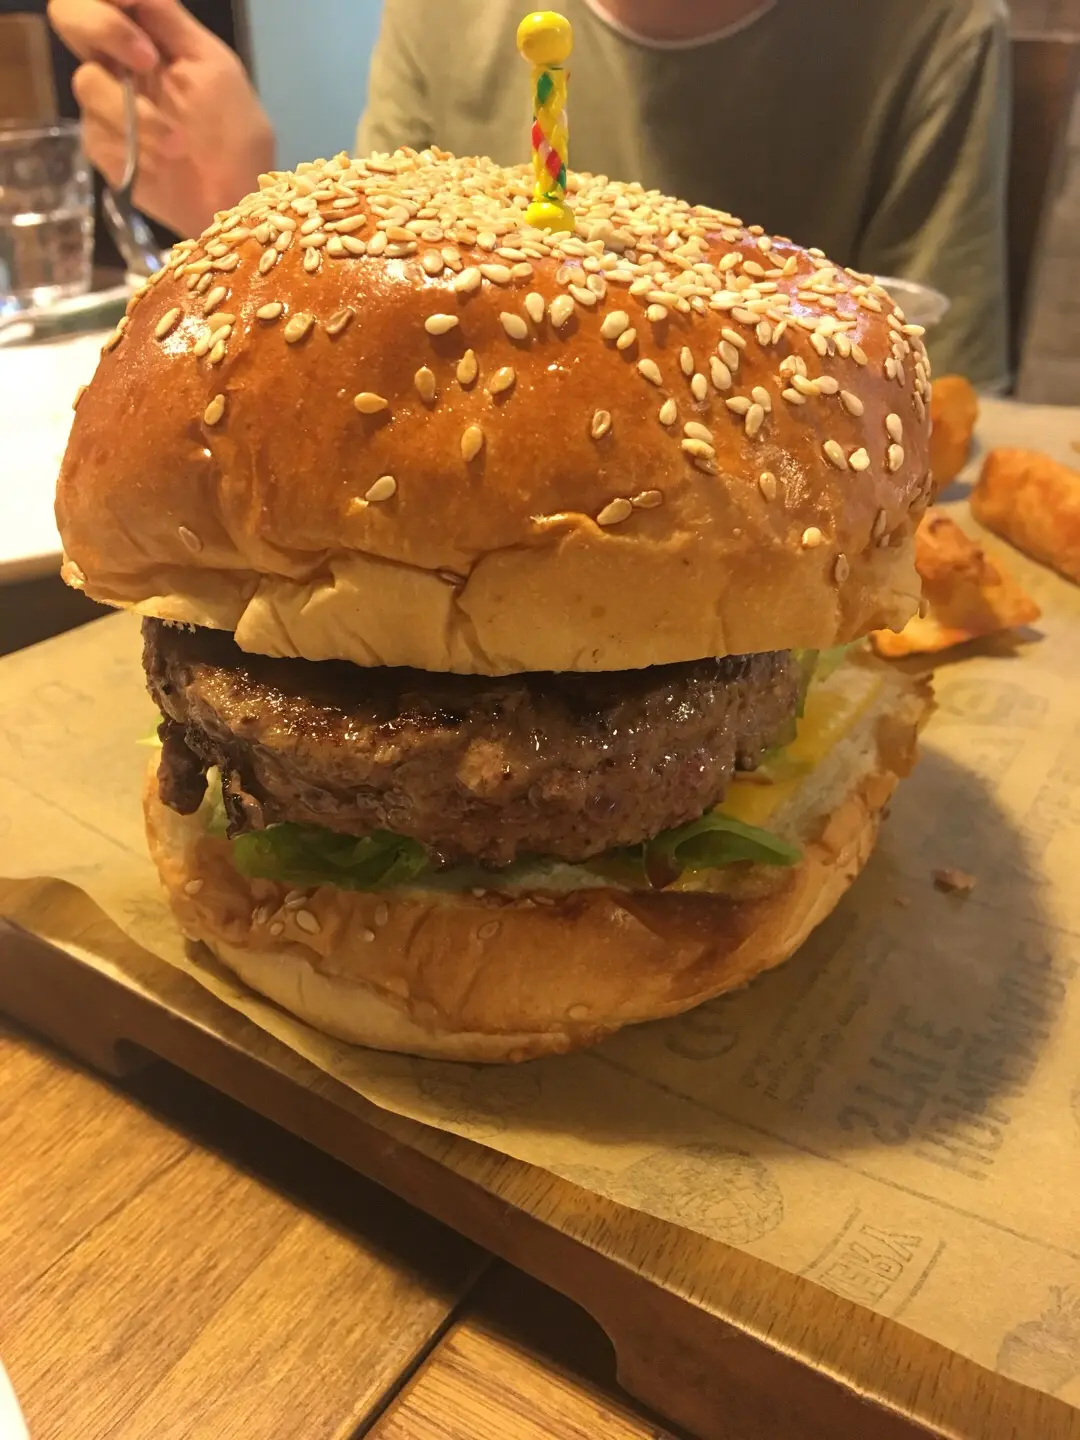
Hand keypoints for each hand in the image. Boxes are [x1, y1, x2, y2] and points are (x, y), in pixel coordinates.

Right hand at [47, 0, 275, 237]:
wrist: (236, 200)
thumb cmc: (235, 134)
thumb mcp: (213, 64)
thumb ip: (169, 18)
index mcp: (145, 36)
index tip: (130, 2)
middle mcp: (116, 63)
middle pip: (69, 18)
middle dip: (104, 29)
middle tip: (146, 61)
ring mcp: (105, 105)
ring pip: (87, 80)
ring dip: (135, 111)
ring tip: (176, 141)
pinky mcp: (101, 145)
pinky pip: (96, 130)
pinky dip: (135, 145)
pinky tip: (164, 161)